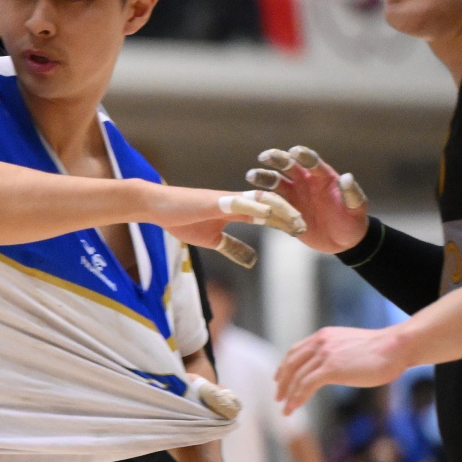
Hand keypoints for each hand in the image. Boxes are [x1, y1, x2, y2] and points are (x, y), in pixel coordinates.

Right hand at [146, 183, 304, 268]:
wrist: (157, 206)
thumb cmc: (181, 220)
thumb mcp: (212, 240)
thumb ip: (232, 247)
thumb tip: (252, 261)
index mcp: (237, 210)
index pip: (268, 213)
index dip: (285, 221)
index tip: (300, 232)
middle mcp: (237, 201)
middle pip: (272, 204)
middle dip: (289, 216)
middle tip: (304, 229)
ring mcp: (227, 199)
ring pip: (262, 200)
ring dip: (280, 211)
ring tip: (295, 221)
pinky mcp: (215, 200)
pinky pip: (240, 201)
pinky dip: (255, 206)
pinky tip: (268, 212)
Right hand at [245, 145, 368, 253]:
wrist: (343, 241)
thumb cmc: (353, 220)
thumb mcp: (357, 208)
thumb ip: (352, 193)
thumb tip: (347, 177)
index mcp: (321, 176)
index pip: (310, 161)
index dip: (303, 156)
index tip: (294, 152)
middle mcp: (304, 181)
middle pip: (287, 166)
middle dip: (276, 159)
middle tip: (265, 157)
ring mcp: (293, 195)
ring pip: (274, 182)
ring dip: (263, 177)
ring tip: (252, 176)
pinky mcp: (284, 211)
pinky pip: (270, 205)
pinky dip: (261, 202)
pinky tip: (250, 200)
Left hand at [275, 324, 415, 411]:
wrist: (396, 346)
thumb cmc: (382, 350)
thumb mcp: (352, 346)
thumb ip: (338, 353)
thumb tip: (335, 367)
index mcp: (324, 336)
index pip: (296, 351)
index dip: (285, 366)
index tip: (279, 378)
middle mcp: (320, 342)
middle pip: (291, 363)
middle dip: (282, 382)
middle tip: (279, 397)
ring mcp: (325, 354)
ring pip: (297, 376)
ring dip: (288, 394)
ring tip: (286, 408)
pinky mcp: (331, 368)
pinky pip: (306, 384)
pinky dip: (297, 398)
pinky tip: (294, 408)